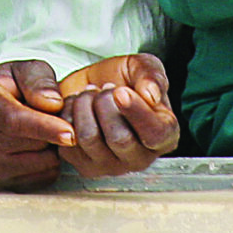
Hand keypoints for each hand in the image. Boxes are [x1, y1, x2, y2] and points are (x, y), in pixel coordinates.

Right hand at [0, 59, 76, 188]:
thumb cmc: (7, 88)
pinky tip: (39, 147)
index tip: (70, 133)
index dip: (44, 127)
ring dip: (52, 148)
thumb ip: (39, 80)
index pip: (14, 120)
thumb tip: (54, 104)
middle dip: (55, 131)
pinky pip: (41, 177)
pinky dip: (49, 163)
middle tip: (56, 117)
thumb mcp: (22, 70)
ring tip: (43, 131)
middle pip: (32, 143)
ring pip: (40, 163)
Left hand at [55, 53, 179, 179]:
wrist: (94, 85)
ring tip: (89, 93)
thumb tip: (151, 95)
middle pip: (119, 139)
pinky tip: (77, 107)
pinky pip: (69, 140)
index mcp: (164, 136)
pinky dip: (68, 115)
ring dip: (84, 106)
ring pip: (90, 139)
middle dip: (105, 103)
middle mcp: (141, 158)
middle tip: (105, 87)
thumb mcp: (142, 66)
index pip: (154, 134)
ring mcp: (111, 166)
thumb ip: (151, 76)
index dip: (136, 112)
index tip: (120, 91)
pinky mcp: (84, 166)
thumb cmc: (124, 79)